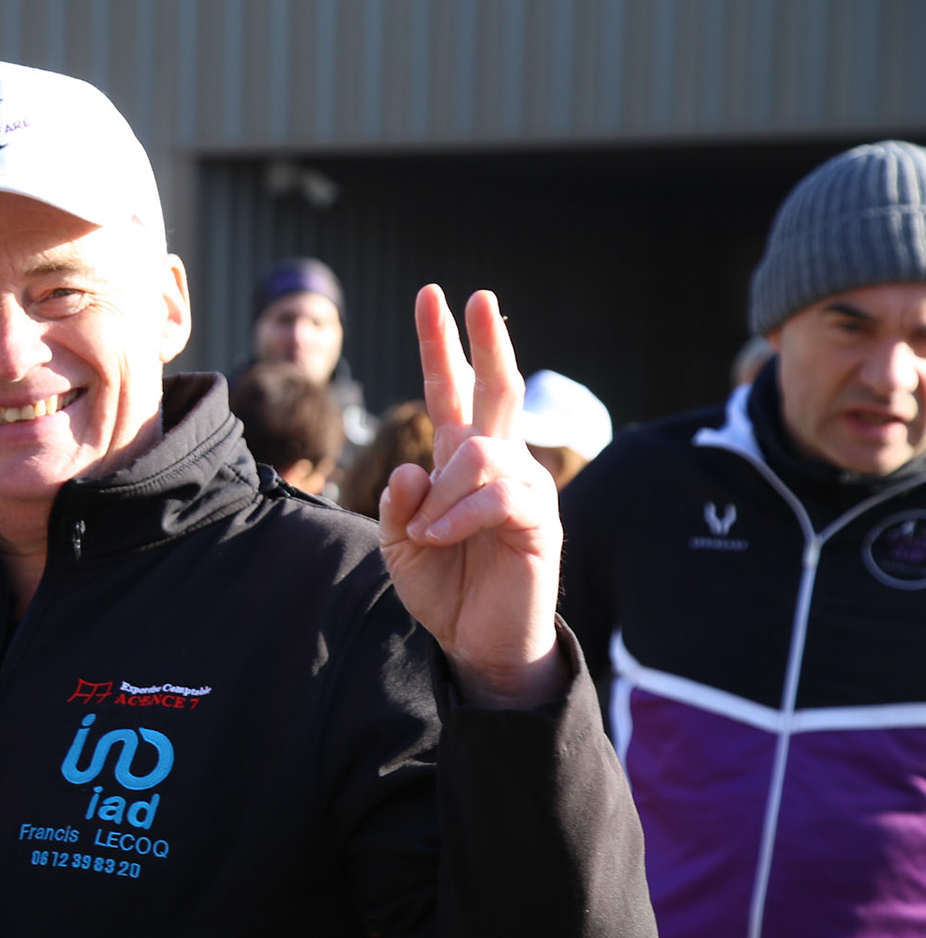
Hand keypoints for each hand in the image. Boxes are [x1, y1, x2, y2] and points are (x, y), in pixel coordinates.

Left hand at [379, 286, 568, 707]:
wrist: (478, 641)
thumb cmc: (443, 588)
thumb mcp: (399, 545)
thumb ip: (397, 505)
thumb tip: (410, 467)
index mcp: (459, 461)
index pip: (450, 391)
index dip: (442, 347)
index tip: (433, 297)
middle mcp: (496, 463)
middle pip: (494, 388)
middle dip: (482, 341)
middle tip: (473, 296)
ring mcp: (522, 487)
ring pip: (478, 453)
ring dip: (440, 494)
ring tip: (425, 535)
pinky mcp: (539, 519)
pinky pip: (496, 496)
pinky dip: (458, 516)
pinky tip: (439, 537)